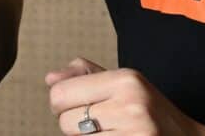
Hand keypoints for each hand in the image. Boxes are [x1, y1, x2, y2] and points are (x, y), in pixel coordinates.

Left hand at [46, 58, 204, 135]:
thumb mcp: (125, 84)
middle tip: (98, 124)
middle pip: (65, 121)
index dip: (61, 103)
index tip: (75, 106)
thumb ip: (85, 76)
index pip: (60, 94)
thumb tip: (50, 79)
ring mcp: (135, 135)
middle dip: (74, 125)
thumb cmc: (154, 113)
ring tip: (109, 133)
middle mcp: (131, 106)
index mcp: (126, 80)